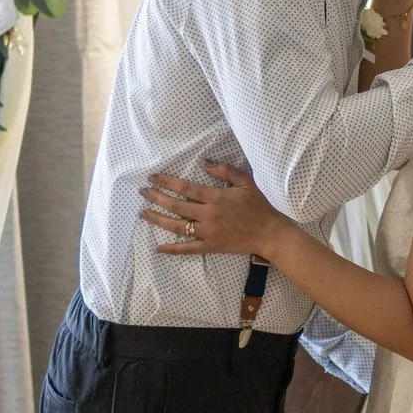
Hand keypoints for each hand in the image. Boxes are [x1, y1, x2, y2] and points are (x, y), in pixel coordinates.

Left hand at [142, 161, 292, 257]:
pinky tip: (158, 248)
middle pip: (176, 206)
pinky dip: (172, 249)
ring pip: (177, 226)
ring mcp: (207, 232)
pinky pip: (188, 249)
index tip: (153, 177)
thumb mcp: (245, 181)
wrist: (269, 232)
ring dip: (158, 219)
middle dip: (156, 197)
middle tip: (143, 192)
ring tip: (143, 213)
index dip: (167, 182)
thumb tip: (203, 163)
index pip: (185, 188)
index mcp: (215, 197)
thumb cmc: (258, 205)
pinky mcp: (210, 246)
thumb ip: (224, 170)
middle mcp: (208, 215)